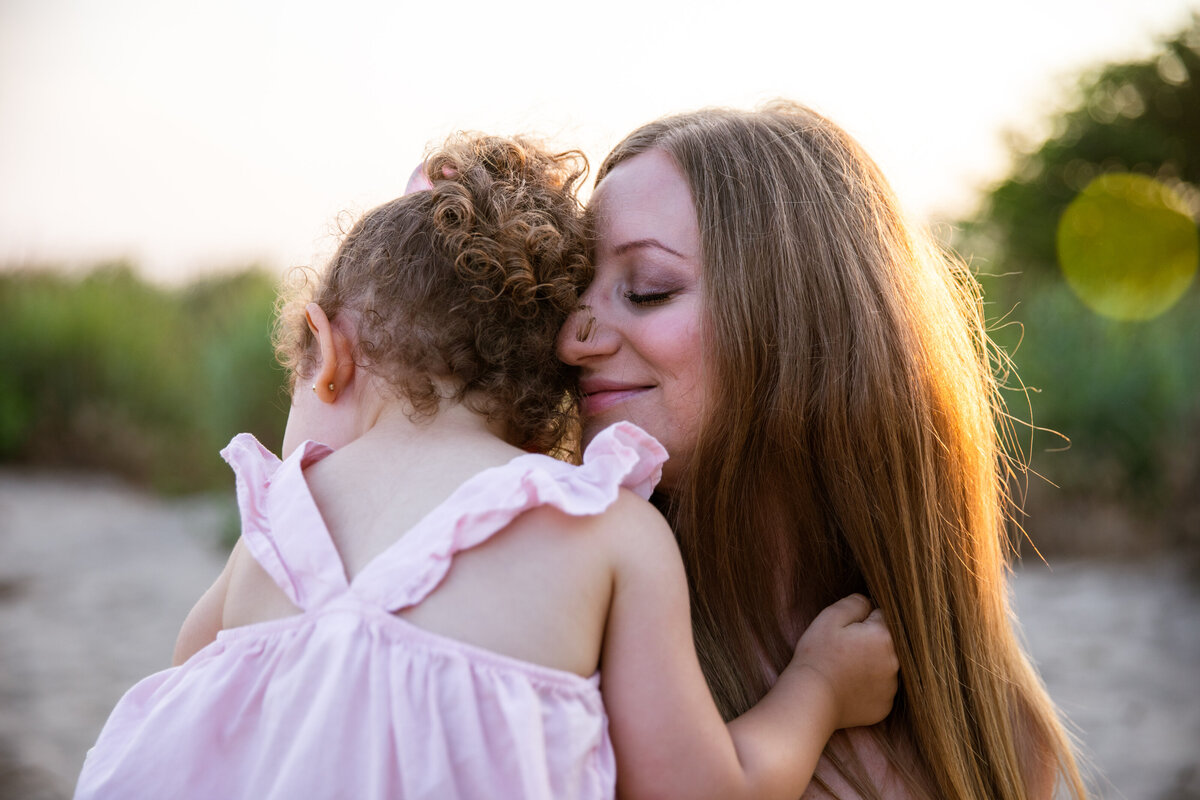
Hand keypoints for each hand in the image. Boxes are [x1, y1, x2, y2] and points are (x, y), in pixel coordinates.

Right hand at [786, 594, 897, 729]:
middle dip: (869, 642)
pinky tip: (848, 687)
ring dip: (870, 665)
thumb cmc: (818, 655)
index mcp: (884, 636)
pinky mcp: (884, 707)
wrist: (811, 698)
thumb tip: (869, 603)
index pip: (881, 616)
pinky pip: (879, 690)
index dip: (862, 620)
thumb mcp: (830, 617)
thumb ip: (856, 603)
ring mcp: (891, 687)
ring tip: (844, 670)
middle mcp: (895, 662)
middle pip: (886, 642)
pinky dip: (868, 687)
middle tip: (842, 651)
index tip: (845, 631)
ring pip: (883, 666)